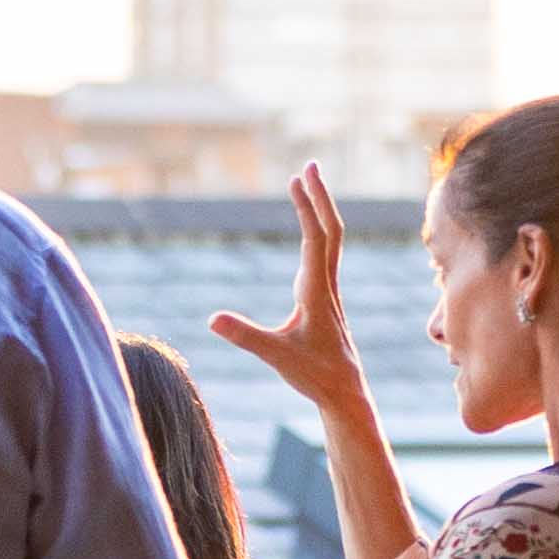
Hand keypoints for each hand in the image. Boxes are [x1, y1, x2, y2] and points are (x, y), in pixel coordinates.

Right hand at [209, 165, 367, 402]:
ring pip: (329, 242)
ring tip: (305, 186)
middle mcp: (325, 285)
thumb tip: (213, 319)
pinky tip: (307, 232)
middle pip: (329, 230)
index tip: (298, 177)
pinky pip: (324, 256)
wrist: (345, 393)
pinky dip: (315, 233)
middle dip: (319, 196)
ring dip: (318, 211)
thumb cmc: (315, 376)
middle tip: (309, 165)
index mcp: (316, 291)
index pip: (316, 239)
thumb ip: (246, 336)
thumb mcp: (276, 356)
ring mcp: (326, 291)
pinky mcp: (323, 300)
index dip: (308, 207)